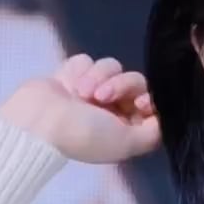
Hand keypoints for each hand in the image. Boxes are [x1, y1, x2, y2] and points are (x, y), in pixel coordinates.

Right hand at [0, 53, 160, 163]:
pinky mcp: (69, 76)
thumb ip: (152, 133)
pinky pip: (86, 61)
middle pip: (134, 82)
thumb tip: (166, 120)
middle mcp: (109, 110)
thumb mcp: (126, 142)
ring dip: (98, 78)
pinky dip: (78, 71)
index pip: (151, 105)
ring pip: (111, 67)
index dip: (151, 99)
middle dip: (122, 85)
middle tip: (103, 96)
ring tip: (81, 93)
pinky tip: (68, 84)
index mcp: (124, 129)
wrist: (37, 122)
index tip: (142, 102)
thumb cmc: (83, 135)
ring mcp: (89, 91)